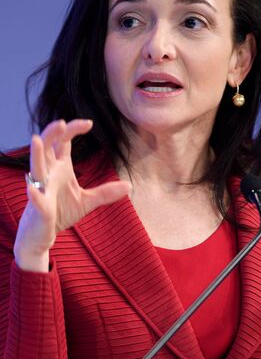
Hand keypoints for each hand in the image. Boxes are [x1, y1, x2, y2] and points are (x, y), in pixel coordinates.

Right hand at [14, 119, 130, 271]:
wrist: (43, 235)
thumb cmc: (61, 213)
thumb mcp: (88, 201)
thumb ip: (106, 192)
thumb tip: (130, 185)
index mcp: (60, 167)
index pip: (63, 142)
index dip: (73, 129)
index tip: (89, 123)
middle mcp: (48, 173)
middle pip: (46, 147)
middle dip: (52, 133)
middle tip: (62, 123)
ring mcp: (41, 188)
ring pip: (36, 167)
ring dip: (36, 154)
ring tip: (37, 139)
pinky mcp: (38, 207)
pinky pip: (35, 198)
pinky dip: (35, 194)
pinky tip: (33, 188)